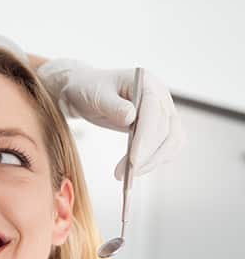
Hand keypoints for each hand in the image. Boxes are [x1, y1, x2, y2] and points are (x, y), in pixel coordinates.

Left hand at [37, 59, 184, 179]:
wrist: (85, 90)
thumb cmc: (88, 89)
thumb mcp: (95, 95)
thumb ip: (112, 105)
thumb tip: (130, 118)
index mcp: (147, 83)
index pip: (154, 113)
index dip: (146, 139)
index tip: (133, 161)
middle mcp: (160, 96)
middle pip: (168, 131)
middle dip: (148, 156)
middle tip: (125, 174)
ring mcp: (163, 111)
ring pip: (172, 141)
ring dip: (153, 162)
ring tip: (127, 175)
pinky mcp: (159, 126)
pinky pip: (167, 146)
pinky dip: (155, 160)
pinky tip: (136, 169)